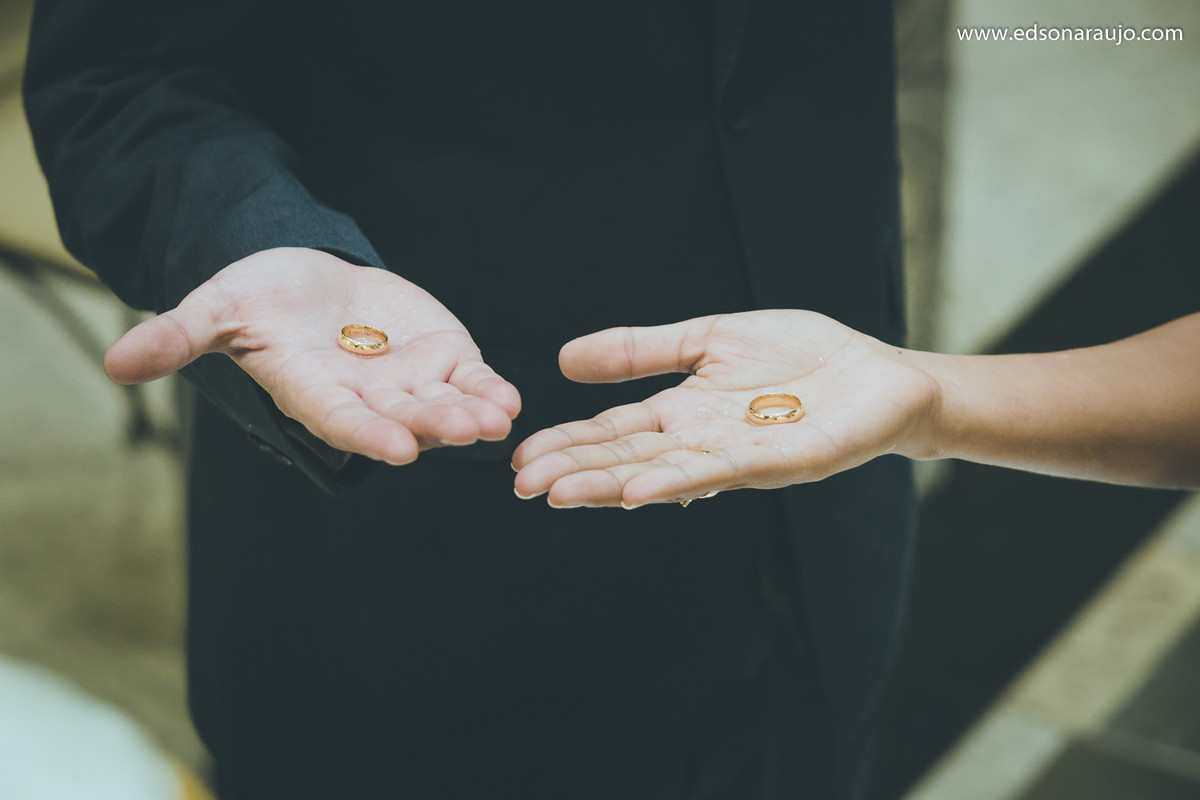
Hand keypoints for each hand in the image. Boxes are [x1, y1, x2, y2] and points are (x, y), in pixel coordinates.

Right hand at [105, 248, 520, 463]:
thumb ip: (178, 337)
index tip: (399, 448)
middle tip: (466, 432)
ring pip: (443, 405)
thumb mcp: (216, 308)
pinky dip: (491, 390)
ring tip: (498, 420)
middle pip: (402, 417)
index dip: (369, 434)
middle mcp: (365, 398)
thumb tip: (112, 364)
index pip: (342, 421)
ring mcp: (408, 382)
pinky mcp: (443, 358)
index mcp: (313, 392)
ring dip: (471, 414)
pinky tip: (512, 400)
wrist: (308, 277)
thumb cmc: (259, 297)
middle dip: (434, 426)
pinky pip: (472, 380)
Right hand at [512, 310, 937, 506]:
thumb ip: (642, 350)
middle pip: (629, 460)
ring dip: (611, 486)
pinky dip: (678, 482)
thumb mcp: (707, 338)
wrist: (876, 372)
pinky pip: (724, 472)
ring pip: (665, 473)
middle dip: (576, 471)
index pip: (614, 432)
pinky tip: (639, 492)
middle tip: (523, 486)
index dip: (569, 444)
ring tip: (562, 494)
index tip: (521, 458)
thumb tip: (565, 359)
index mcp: (683, 414)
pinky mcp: (782, 460)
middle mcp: (703, 443)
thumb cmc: (798, 356)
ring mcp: (740, 456)